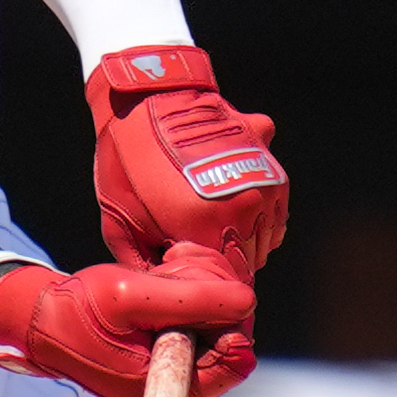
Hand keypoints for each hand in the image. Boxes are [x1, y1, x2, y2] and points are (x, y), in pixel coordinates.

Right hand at [0, 252, 255, 396]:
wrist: (49, 322)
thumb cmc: (82, 311)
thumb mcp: (131, 296)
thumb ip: (192, 299)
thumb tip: (247, 301)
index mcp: (178, 393)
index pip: (239, 354)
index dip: (224, 312)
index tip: (185, 287)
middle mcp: (187, 396)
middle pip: (236, 339)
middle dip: (211, 300)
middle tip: (168, 277)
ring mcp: (184, 381)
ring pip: (224, 329)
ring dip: (199, 297)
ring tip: (159, 284)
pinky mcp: (179, 365)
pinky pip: (209, 328)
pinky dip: (191, 302)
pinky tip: (162, 290)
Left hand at [86, 47, 289, 280]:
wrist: (150, 95)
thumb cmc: (127, 162)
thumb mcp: (120, 225)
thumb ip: (146, 270)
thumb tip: (167, 301)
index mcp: (208, 226)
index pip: (224, 285)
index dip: (209, 294)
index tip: (193, 290)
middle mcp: (246, 207)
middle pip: (245, 265)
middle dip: (222, 269)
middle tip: (195, 261)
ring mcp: (265, 187)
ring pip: (263, 243)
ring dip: (240, 246)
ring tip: (208, 234)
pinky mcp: (274, 171)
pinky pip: (276, 218)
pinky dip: (257, 224)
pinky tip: (229, 215)